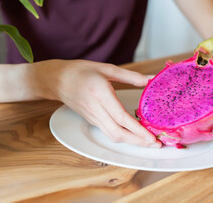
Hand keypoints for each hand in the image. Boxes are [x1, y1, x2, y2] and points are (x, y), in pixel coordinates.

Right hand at [34, 60, 160, 147]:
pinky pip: (108, 132)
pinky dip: (123, 136)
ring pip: (112, 135)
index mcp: (100, 93)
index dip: (137, 129)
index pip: (121, 117)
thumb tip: (150, 80)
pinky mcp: (91, 120)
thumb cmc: (81, 71)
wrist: (57, 80)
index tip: (151, 136)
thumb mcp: (107, 69)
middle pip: (117, 133)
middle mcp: (96, 108)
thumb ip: (130, 76)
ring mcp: (92, 117)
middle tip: (155, 144)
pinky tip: (133, 133)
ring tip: (147, 141)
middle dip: (138, 141)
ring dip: (131, 141)